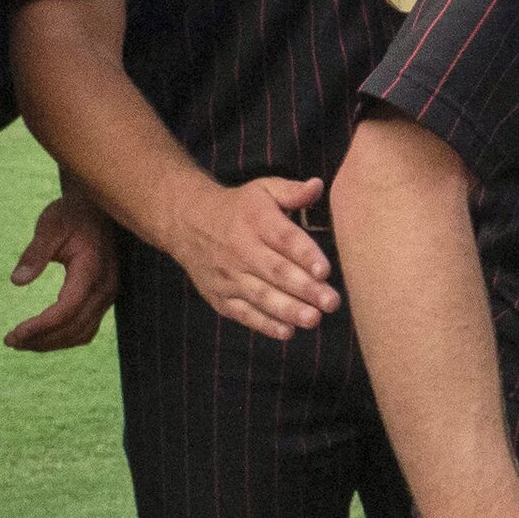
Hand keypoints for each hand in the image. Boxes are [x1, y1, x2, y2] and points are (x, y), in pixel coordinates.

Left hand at [4, 193, 121, 351]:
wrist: (97, 208)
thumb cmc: (72, 214)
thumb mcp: (49, 225)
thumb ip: (34, 253)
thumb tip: (16, 281)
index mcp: (91, 270)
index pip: (65, 310)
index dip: (39, 327)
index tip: (13, 334)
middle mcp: (105, 288)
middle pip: (73, 328)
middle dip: (41, 340)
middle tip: (10, 341)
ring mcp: (108, 295)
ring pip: (82, 334)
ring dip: (52, 343)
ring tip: (23, 342)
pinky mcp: (104, 298)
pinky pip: (87, 328)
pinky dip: (65, 337)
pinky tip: (43, 335)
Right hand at [157, 175, 337, 340]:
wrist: (187, 223)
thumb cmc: (238, 208)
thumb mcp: (263, 190)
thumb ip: (291, 192)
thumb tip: (318, 185)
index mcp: (256, 220)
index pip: (283, 238)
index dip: (305, 254)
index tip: (325, 271)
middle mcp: (241, 249)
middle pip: (276, 271)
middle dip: (305, 289)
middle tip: (331, 301)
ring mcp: (229, 275)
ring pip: (261, 295)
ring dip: (288, 309)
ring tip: (313, 319)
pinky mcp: (220, 296)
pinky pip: (243, 312)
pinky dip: (264, 324)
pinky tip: (287, 332)